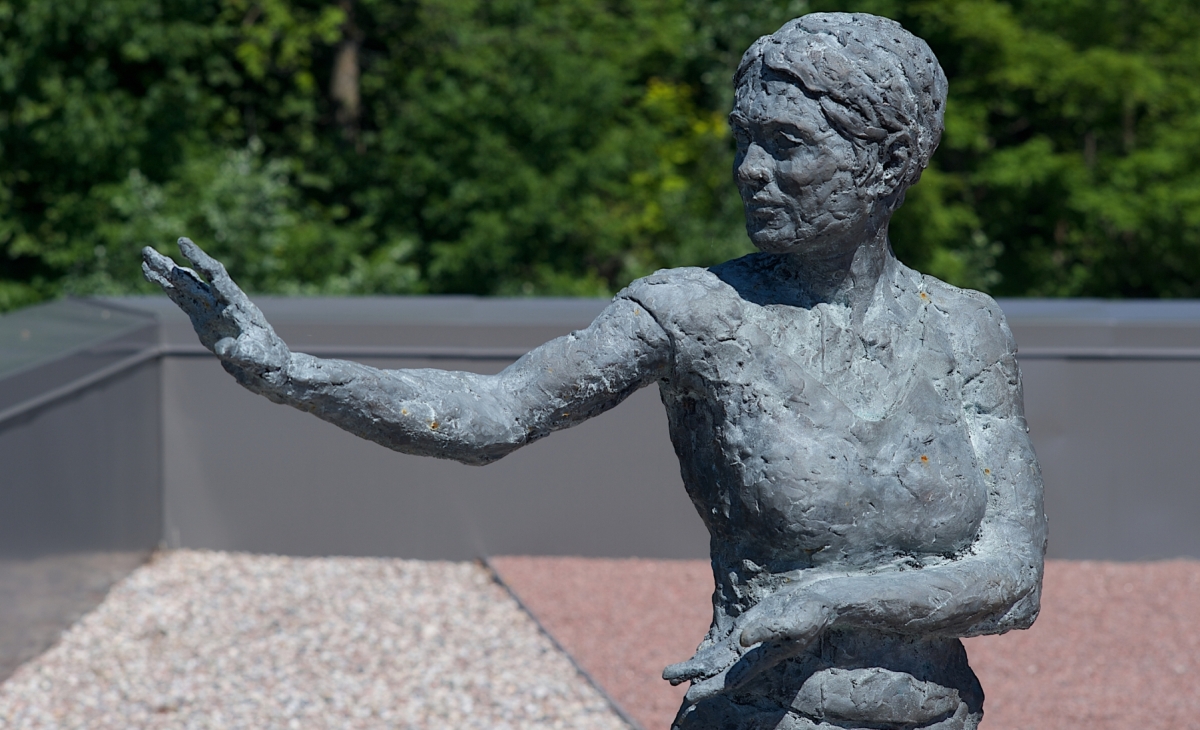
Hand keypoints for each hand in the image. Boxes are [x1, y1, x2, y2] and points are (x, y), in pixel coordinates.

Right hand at [142, 238, 289, 375]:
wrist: (269, 368)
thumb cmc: (269, 362)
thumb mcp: (259, 359)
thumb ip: (243, 353)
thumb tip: (225, 349)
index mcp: (238, 306)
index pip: (216, 276)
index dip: (200, 259)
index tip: (182, 243)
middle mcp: (223, 303)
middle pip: (195, 280)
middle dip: (171, 266)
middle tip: (147, 251)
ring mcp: (213, 310)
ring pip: (186, 287)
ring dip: (166, 273)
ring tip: (146, 257)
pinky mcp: (205, 319)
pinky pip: (183, 300)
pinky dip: (168, 289)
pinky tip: (154, 277)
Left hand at [663, 586, 835, 701]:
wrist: (823, 602)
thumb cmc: (813, 613)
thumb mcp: (793, 621)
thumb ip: (767, 630)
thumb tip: (741, 639)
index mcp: (763, 657)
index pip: (732, 677)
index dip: (711, 687)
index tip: (691, 695)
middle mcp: (753, 653)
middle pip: (718, 670)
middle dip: (694, 677)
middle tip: (668, 678)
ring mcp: (750, 641)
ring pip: (717, 659)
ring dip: (696, 667)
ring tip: (670, 675)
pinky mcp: (750, 627)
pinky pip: (725, 645)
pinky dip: (709, 652)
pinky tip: (696, 657)